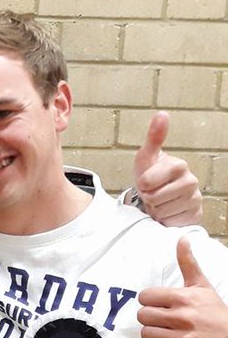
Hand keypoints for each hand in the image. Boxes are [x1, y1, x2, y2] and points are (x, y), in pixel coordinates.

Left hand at [132, 111, 200, 226]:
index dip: (141, 184)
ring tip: (159, 202)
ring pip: (161, 212)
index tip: (145, 182)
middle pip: (154, 198)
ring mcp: (195, 199)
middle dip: (147, 198)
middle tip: (152, 193)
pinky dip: (165, 220)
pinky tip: (168, 212)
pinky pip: (171, 223)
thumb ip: (154, 137)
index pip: (148, 182)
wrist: (159, 195)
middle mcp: (192, 181)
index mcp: (180, 166)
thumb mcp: (146, 157)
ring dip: (155, 210)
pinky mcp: (195, 216)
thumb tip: (162, 114)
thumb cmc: (151, 174)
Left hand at [138, 237, 227, 337]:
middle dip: (150, 317)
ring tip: (170, 331)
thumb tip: (182, 238)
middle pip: (143, 316)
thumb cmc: (216, 312)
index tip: (160, 304)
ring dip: (156, 333)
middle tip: (163, 318)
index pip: (145, 297)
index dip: (150, 301)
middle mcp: (183, 318)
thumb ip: (188, 263)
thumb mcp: (203, 286)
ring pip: (147, 334)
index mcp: (184, 298)